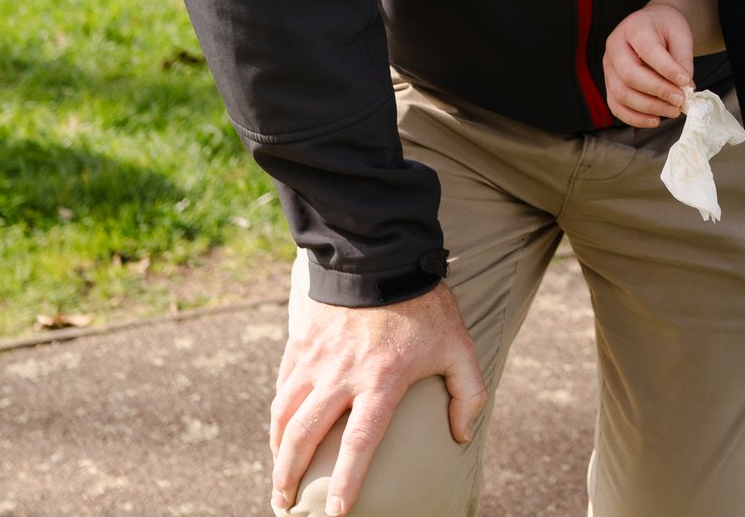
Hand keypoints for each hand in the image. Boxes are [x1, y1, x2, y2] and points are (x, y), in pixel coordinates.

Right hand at [270, 281, 485, 515]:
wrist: (380, 254)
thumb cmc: (424, 304)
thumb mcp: (459, 346)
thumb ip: (468, 393)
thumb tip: (461, 436)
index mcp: (380, 380)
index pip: (359, 444)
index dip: (346, 483)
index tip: (336, 514)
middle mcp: (340, 374)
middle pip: (304, 437)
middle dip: (289, 478)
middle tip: (285, 506)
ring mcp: (315, 358)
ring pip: (284, 415)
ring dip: (276, 452)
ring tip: (277, 480)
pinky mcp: (300, 342)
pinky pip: (281, 387)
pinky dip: (277, 416)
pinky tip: (278, 433)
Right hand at [604, 1, 694, 126]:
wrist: (652, 24)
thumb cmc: (666, 28)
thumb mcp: (680, 35)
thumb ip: (683, 60)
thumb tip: (685, 88)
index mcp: (634, 27)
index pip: (647, 50)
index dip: (666, 69)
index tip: (685, 81)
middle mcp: (615, 46)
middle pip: (629, 75)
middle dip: (657, 91)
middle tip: (680, 100)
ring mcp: (609, 66)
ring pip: (621, 94)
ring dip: (649, 108)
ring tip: (673, 111)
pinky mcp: (609, 84)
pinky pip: (616, 106)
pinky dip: (635, 118)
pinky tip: (655, 120)